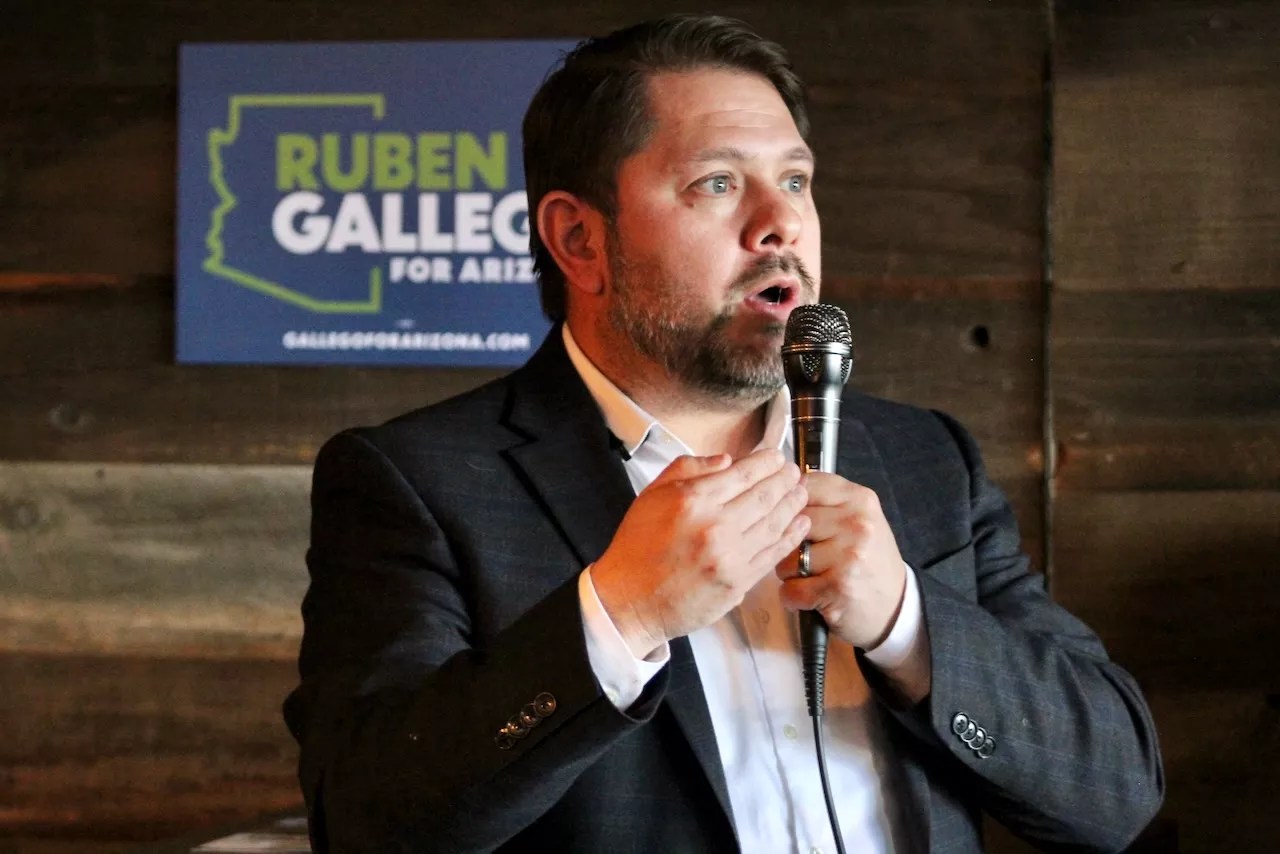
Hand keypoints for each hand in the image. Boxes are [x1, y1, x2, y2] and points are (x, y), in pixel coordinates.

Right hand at [592, 449, 810, 657]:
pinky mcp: (738, 582)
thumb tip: (727, 461)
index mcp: (693, 499)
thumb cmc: (638, 547)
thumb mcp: (652, 494)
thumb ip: (689, 469)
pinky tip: (799, 524)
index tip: (775, 457)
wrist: (630, 600)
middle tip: (794, 472)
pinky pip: (772, 554)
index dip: (766, 462)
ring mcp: (729, 557)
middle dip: (785, 480)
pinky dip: (790, 536)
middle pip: (765, 496)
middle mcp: (714, 525)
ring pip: (774, 523)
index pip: (743, 473)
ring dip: (792, 505)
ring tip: (801, 493)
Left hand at [777, 472, 905, 649]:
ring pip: (786, 558)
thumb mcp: (859, 518)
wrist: (895, 605)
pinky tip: (811, 596)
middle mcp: (856, 523)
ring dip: (789, 573)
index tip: (794, 519)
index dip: (788, 505)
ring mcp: (848, 555)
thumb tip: (781, 489)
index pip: (804, 485)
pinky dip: (793, 598)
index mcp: (860, 499)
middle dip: (786, 543)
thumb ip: (825, 501)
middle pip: (790, 523)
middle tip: (804, 555)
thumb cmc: (868, 559)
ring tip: (811, 576)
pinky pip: (790, 589)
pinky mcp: (838, 587)